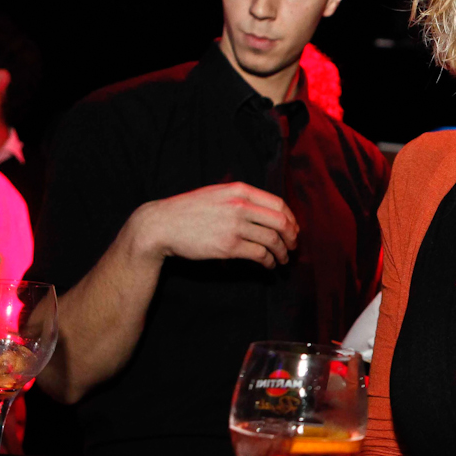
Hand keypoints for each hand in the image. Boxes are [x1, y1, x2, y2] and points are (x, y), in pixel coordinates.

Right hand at [132, 182, 297, 268]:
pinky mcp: (228, 246)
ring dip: (282, 253)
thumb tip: (265, 211)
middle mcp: (240, 206)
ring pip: (272, 240)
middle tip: (293, 247)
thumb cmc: (189, 210)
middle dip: (292, 237)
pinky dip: (268, 261)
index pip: (278, 204)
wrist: (162, 224)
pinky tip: (268, 265)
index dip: (291, 219)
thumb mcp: (216, 193)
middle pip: (281, 222)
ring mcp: (234, 226)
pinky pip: (259, 254)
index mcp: (239, 190)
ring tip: (282, 260)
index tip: (294, 230)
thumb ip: (240, 198)